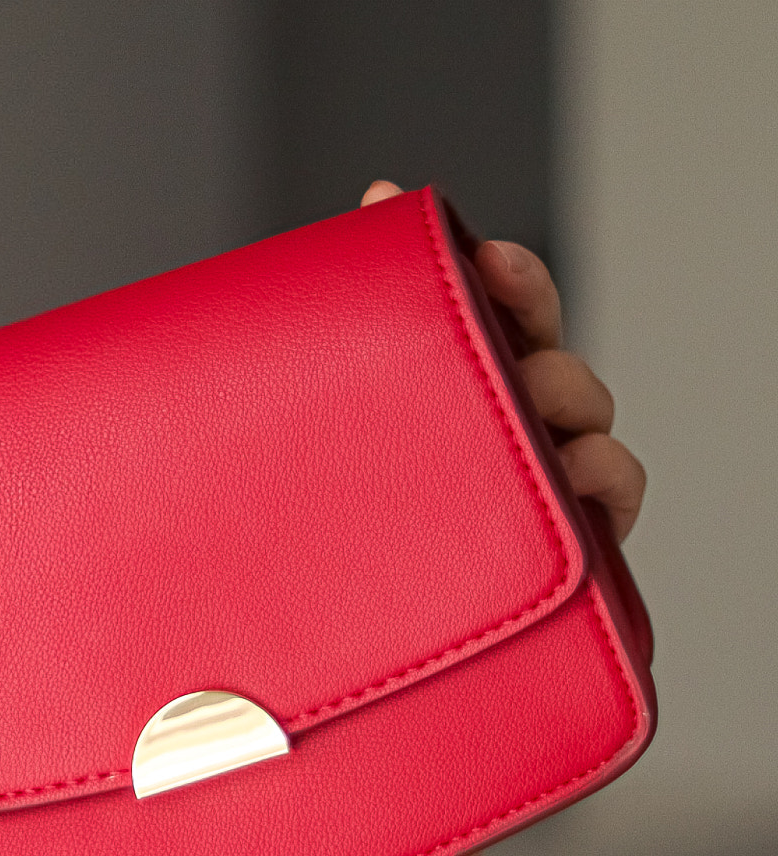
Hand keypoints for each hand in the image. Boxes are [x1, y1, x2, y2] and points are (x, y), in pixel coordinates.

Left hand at [361, 179, 645, 542]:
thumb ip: (360, 292)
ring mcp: (542, 478)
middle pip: (555, 358)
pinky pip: (614, 498)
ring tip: (532, 418)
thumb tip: (382, 192)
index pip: (506, 305)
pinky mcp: (569, 536)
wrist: (303, 601)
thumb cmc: (326, 492)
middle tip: (508, 354)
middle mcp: (508, 420)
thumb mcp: (325, 390)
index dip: (510, 276)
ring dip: (568, 410)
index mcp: (460, 376)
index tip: (488, 256)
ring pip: (590, 422)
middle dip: (539, 347)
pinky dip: (604, 479)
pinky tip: (573, 476)